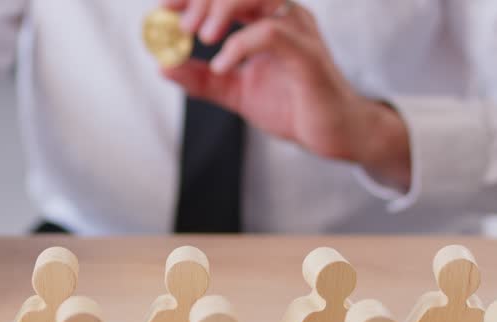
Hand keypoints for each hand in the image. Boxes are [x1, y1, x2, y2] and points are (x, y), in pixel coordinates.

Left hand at [162, 0, 411, 189]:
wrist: (334, 133)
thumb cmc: (292, 106)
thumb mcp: (235, 91)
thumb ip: (200, 80)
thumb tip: (163, 65)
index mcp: (266, 18)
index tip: (163, 8)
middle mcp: (284, 15)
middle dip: (204, 0)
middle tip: (182, 28)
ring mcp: (298, 31)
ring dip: (222, 11)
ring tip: (201, 38)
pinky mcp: (308, 55)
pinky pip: (272, 34)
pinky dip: (240, 45)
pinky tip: (221, 66)